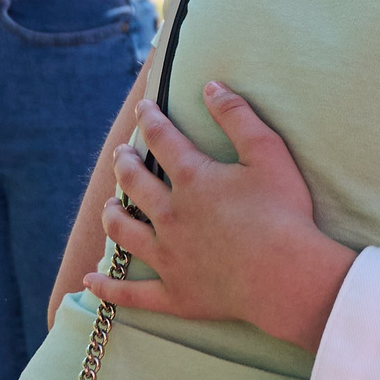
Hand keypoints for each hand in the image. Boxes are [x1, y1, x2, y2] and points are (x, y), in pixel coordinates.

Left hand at [87, 81, 357, 350]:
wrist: (288, 276)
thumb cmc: (285, 211)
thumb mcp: (268, 152)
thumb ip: (238, 116)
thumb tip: (211, 86)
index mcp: (193, 178)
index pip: (163, 139)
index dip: (151, 120)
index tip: (144, 108)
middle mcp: (170, 215)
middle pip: (134, 183)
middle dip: (125, 164)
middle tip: (122, 154)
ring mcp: (168, 256)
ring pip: (124, 232)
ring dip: (112, 215)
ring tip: (109, 206)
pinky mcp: (174, 294)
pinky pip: (131, 294)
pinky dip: (108, 288)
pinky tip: (91, 282)